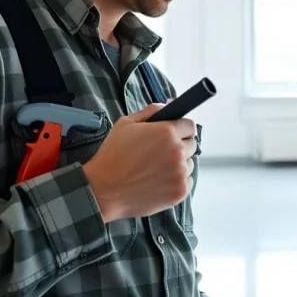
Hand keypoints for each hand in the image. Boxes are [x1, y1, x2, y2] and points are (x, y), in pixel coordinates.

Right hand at [82, 103, 197, 222]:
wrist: (104, 189)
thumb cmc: (113, 155)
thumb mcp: (126, 124)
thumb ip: (151, 111)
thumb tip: (170, 104)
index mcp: (166, 132)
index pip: (190, 125)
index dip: (182, 128)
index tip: (174, 134)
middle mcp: (177, 151)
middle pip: (192, 144)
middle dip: (180, 146)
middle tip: (161, 153)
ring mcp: (180, 173)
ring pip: (189, 164)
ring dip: (179, 165)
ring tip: (157, 169)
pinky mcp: (179, 192)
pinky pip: (187, 182)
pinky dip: (177, 181)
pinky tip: (158, 181)